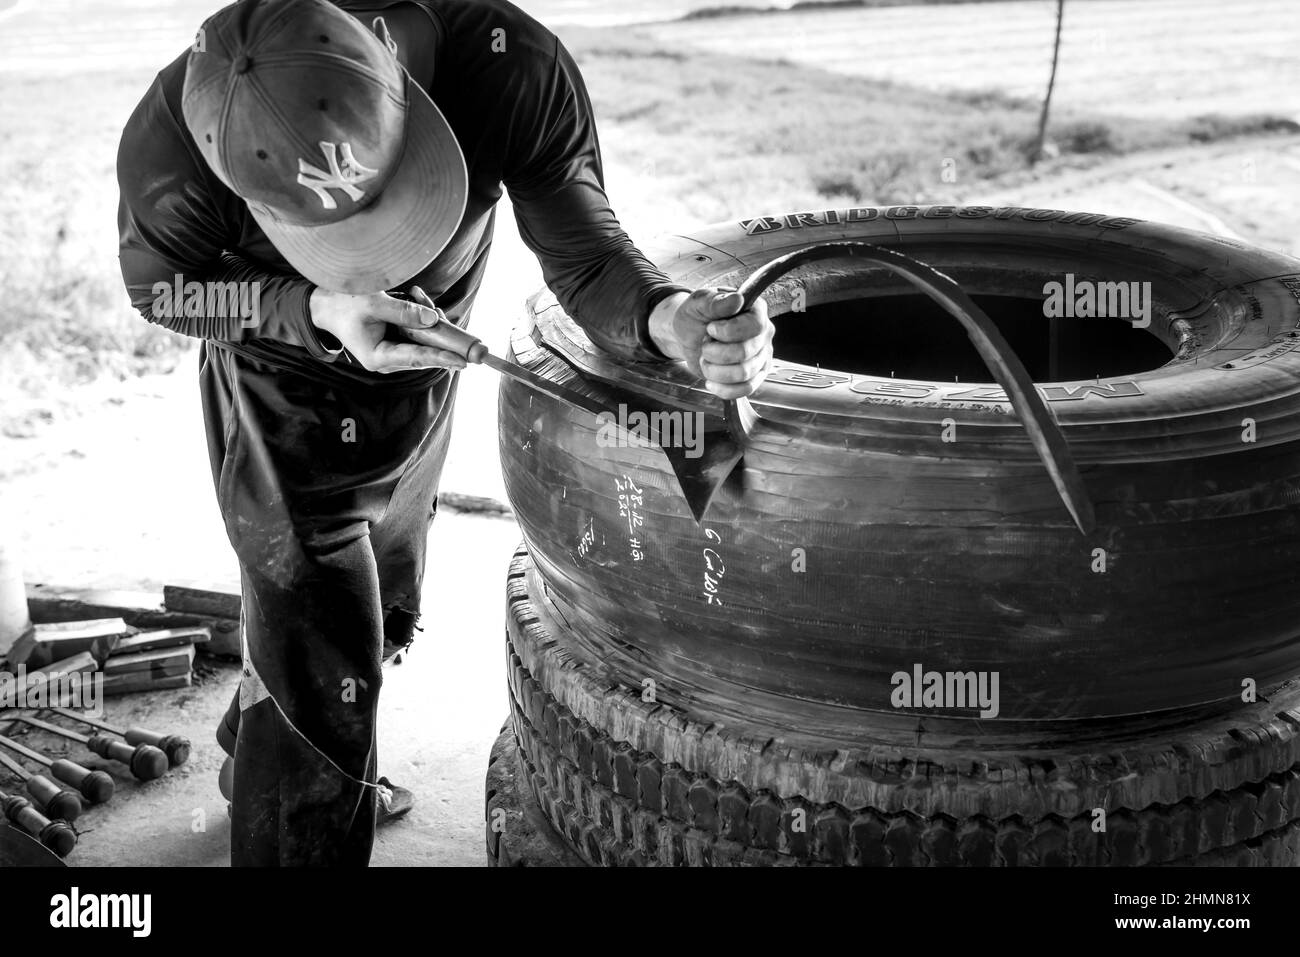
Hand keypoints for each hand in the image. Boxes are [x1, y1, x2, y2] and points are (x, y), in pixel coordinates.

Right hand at [309, 287, 467, 373]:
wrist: (328, 307)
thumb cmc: (345, 305)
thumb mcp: (374, 303)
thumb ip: (404, 312)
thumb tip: (433, 319)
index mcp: (378, 356)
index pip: (417, 357)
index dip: (442, 358)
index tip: (463, 360)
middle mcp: (388, 361)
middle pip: (425, 352)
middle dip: (438, 334)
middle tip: (442, 314)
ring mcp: (393, 355)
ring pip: (424, 343)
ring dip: (429, 322)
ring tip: (417, 295)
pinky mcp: (397, 346)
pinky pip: (418, 336)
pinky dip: (422, 319)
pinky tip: (415, 298)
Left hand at [648, 287, 773, 398]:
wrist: (688, 337)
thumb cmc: (696, 316)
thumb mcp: (698, 303)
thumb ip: (715, 301)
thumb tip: (737, 299)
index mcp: (755, 310)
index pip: (755, 326)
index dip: (728, 332)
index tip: (710, 329)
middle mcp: (763, 334)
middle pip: (746, 353)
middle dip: (715, 352)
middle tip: (705, 344)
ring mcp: (762, 356)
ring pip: (744, 374)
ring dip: (715, 370)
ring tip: (706, 359)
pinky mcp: (755, 376)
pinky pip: (746, 389)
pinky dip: (723, 389)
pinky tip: (710, 381)